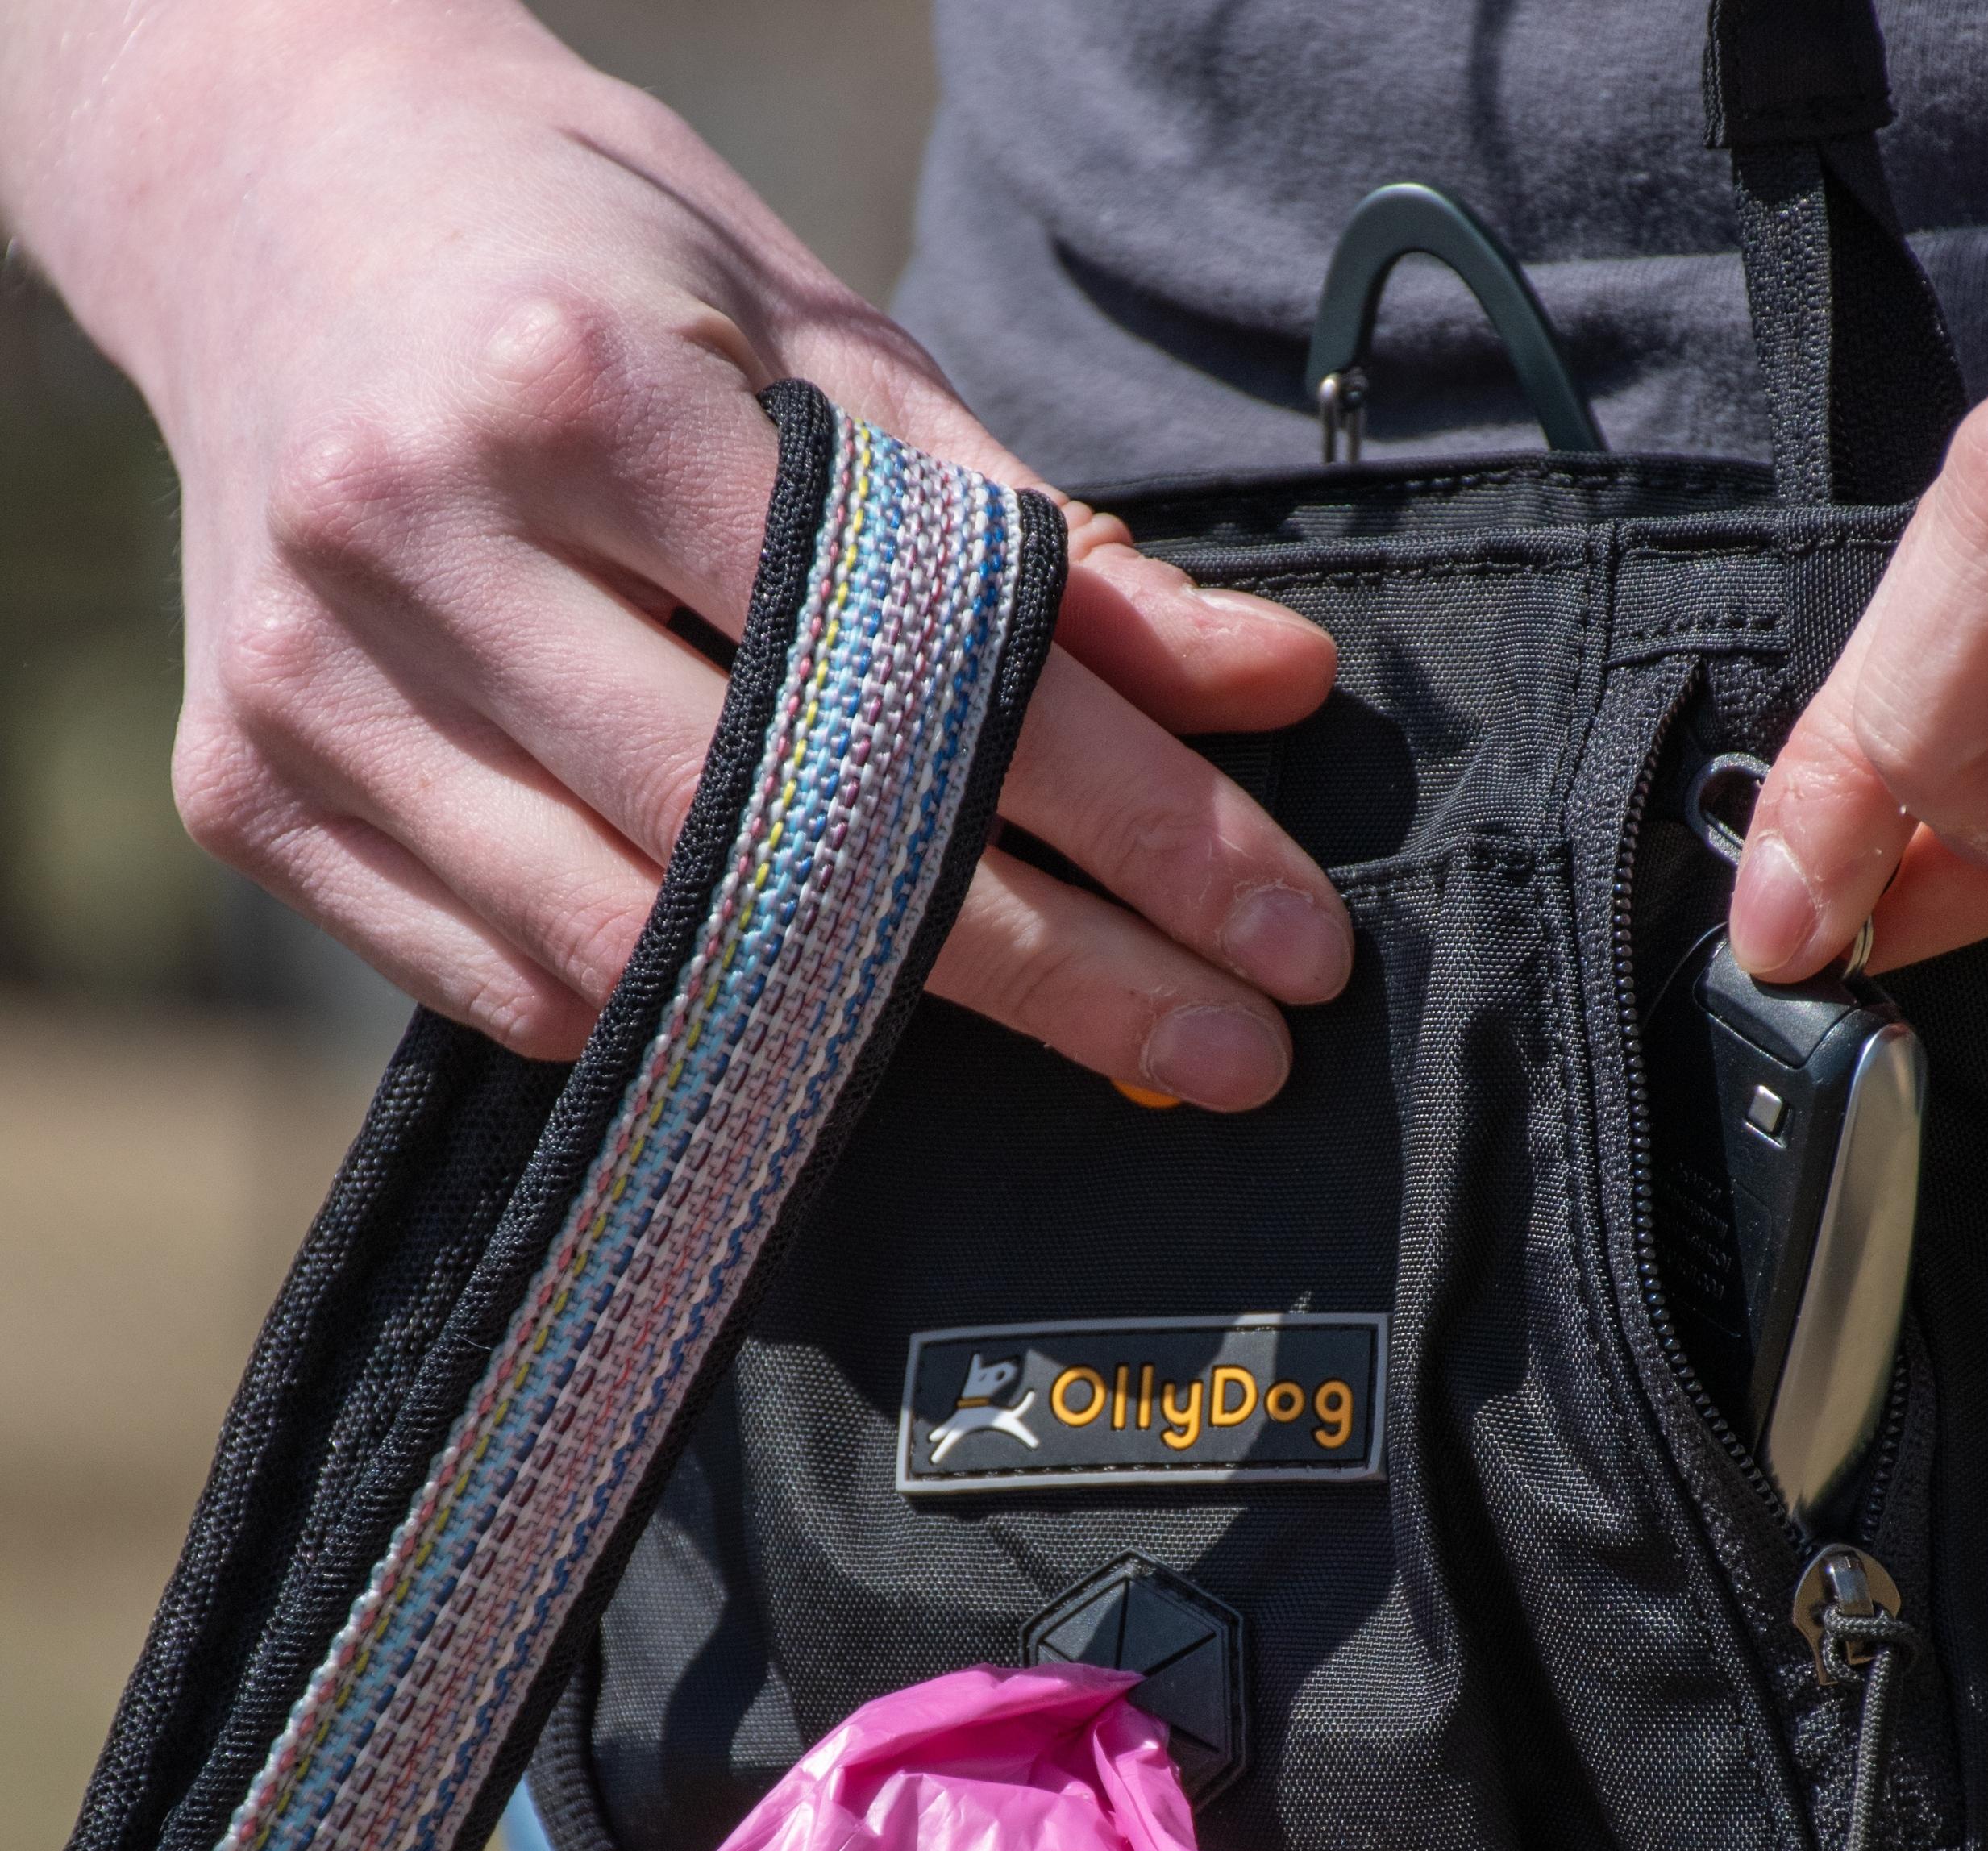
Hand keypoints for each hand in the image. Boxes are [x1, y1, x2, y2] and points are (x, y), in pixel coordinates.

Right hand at [0, 0, 1342, 1103]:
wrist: (268, 199)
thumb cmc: (592, 256)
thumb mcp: (823, 337)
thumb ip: (1035, 536)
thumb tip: (1268, 689)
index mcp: (572, 388)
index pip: (910, 668)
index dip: (1131, 825)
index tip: (1280, 935)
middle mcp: (414, 545)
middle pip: (787, 846)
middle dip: (1052, 974)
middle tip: (1229, 1056)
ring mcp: (307, 688)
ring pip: (643, 950)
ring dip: (881, 1027)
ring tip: (1072, 1031)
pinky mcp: (248, 798)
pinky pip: (517, 987)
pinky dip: (685, 1016)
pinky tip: (801, 1000)